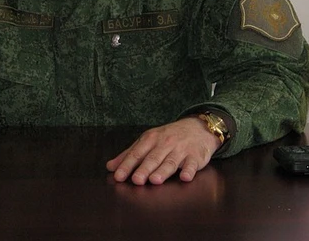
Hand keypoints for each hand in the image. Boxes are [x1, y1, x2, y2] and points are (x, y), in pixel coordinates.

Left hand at [106, 117, 221, 184]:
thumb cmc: (169, 137)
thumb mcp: (148, 141)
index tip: (118, 176)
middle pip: (153, 158)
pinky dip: (189, 170)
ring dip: (163, 170)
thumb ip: (130, 154)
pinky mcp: (195, 156)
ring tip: (155, 180)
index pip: (136, 153)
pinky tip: (185, 177)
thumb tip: (110, 167)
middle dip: (144, 169)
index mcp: (151, 139)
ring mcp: (181, 150)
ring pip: (170, 161)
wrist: (198, 128)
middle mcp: (165, 143)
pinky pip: (192, 164)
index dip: (127, 165)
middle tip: (136, 180)